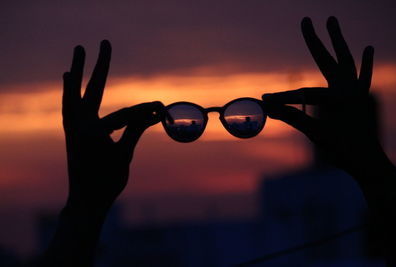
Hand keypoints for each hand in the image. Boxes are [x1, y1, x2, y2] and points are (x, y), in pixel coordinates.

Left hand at [63, 40, 163, 211]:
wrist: (85, 201)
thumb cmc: (107, 182)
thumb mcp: (124, 156)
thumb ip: (135, 130)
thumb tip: (153, 111)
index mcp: (93, 133)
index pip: (124, 115)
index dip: (145, 111)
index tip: (161, 108)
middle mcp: (78, 125)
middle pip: (91, 88)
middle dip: (99, 65)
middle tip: (103, 42)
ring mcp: (71, 127)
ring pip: (73, 93)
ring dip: (77, 72)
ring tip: (77, 53)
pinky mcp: (70, 131)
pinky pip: (69, 105)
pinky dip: (70, 91)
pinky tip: (69, 80)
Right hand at [262, 17, 377, 174]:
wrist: (369, 164)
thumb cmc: (343, 151)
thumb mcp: (316, 135)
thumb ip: (293, 117)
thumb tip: (268, 108)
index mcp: (339, 97)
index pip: (304, 93)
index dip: (282, 98)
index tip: (264, 100)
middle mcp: (350, 89)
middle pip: (329, 59)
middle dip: (316, 40)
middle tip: (306, 20)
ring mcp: (357, 92)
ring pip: (347, 61)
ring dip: (338, 41)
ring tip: (332, 20)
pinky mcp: (361, 98)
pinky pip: (364, 77)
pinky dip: (365, 64)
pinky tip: (368, 48)